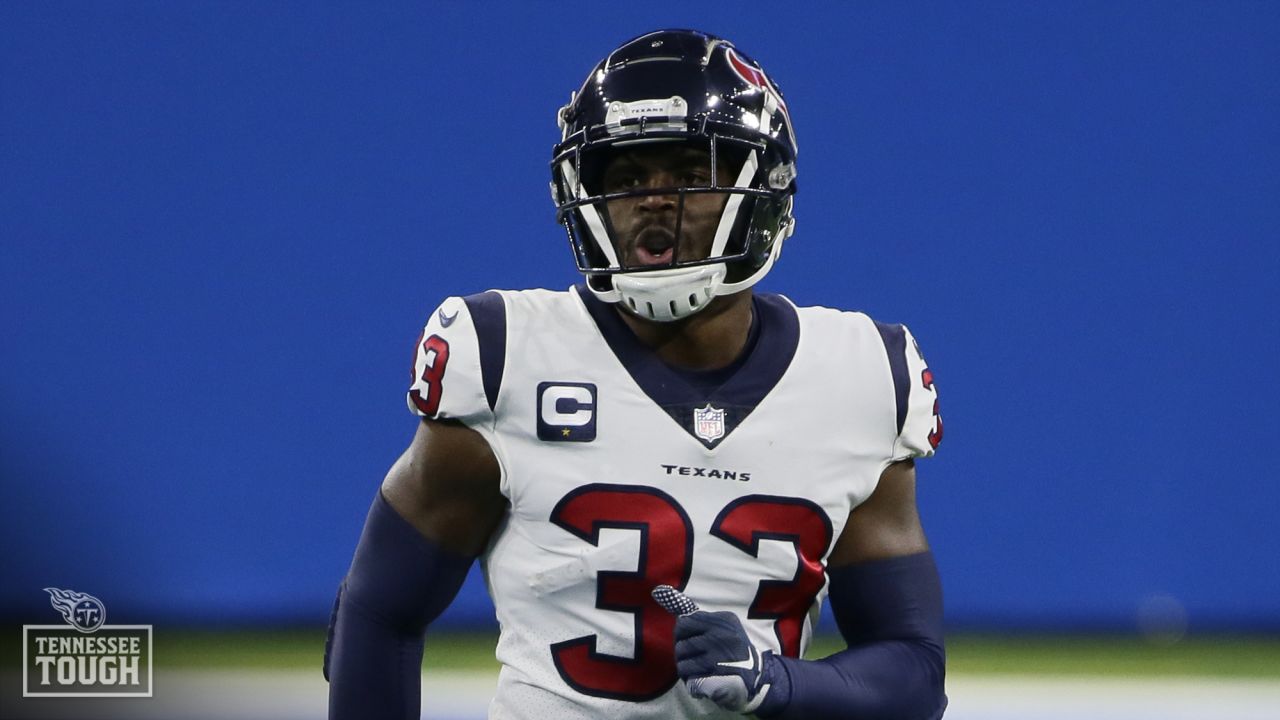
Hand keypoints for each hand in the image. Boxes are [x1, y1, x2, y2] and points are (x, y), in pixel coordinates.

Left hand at [651, 585, 773, 712]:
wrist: (756, 679)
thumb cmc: (732, 651)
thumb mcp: (722, 628)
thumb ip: (697, 618)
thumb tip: (660, 591)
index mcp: (723, 620)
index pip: (685, 621)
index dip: (683, 634)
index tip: (690, 640)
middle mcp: (721, 634)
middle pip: (680, 640)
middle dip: (682, 650)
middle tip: (694, 657)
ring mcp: (718, 655)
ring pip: (681, 660)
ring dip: (686, 668)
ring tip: (699, 671)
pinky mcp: (714, 676)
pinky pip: (687, 676)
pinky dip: (690, 681)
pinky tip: (701, 680)